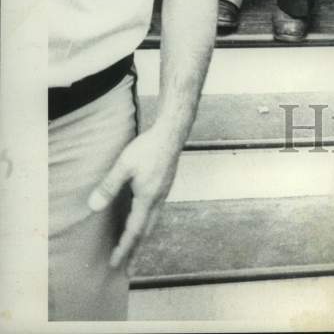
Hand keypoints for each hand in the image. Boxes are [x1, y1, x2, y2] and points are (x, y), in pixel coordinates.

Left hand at [87, 126, 181, 270]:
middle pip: (146, 233)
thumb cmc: (148, 148)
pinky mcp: (164, 186)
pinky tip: (142, 221)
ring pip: (152, 223)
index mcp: (147, 199)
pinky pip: (154, 214)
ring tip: (135, 250)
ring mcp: (163, 194)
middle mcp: (158, 201)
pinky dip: (147, 225)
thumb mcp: (124, 166)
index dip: (124, 249)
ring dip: (142, 239)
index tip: (115, 264)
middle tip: (129, 269)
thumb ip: (109, 186)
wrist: (171, 134)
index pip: (134, 231)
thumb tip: (93, 206)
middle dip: (136, 251)